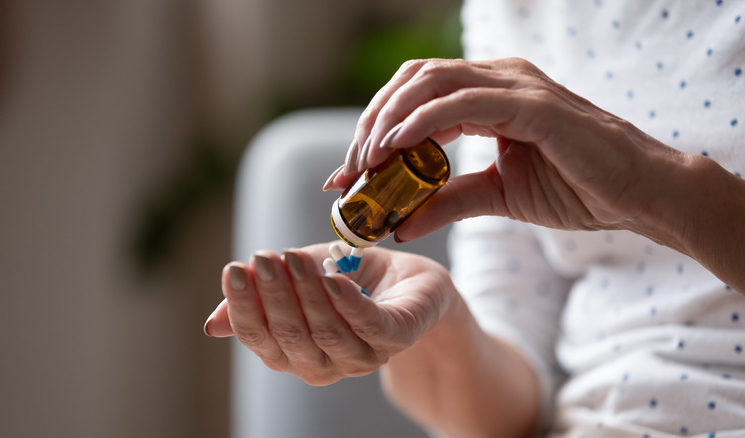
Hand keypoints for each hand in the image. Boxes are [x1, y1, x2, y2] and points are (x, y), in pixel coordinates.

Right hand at [204, 243, 454, 384]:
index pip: (260, 337)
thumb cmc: (350, 280)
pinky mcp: (395, 338)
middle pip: (290, 336)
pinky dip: (348, 304)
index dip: (244, 306)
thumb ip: (262, 297)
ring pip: (326, 332)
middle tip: (264, 258)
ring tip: (293, 258)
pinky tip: (332, 279)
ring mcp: (362, 355)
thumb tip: (212, 324)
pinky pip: (368, 326)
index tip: (234, 269)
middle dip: (273, 296)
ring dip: (306, 294)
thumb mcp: (299, 282)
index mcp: (295, 353)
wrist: (409, 281)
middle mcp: (325, 363)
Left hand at [324, 58, 685, 244]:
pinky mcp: (531, 104)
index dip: (374, 129)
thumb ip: (447, 202)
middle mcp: (498, 79)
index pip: (414, 97)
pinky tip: (394, 148)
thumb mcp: (496, 197)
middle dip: (371, 123)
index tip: (347, 174)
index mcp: (488, 94)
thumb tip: (399, 224)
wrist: (637, 196)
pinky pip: (461, 103)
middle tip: (348, 170)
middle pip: (411, 82)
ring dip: (387, 121)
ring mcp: (515, 85)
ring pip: (429, 83)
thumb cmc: (575, 189)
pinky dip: (420, 122)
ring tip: (364, 163)